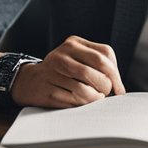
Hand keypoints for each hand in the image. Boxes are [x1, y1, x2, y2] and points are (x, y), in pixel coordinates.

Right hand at [11, 35, 125, 108]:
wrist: (28, 81)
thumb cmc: (60, 73)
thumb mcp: (76, 60)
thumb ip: (97, 66)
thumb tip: (119, 87)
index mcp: (74, 43)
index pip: (104, 54)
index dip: (116, 74)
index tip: (118, 89)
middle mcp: (63, 54)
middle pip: (97, 68)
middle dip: (107, 86)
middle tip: (106, 94)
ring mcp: (53, 71)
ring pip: (86, 88)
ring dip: (95, 98)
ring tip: (93, 98)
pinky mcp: (47, 89)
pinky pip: (73, 100)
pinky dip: (82, 104)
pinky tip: (80, 102)